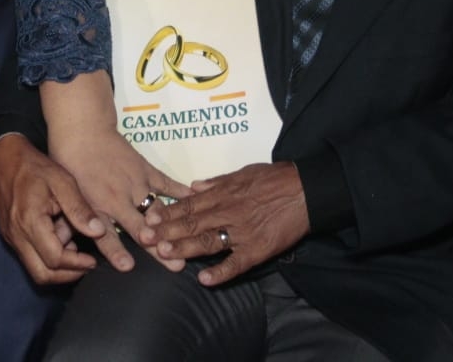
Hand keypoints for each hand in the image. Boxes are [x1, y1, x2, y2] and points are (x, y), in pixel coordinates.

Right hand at [0, 134, 120, 281]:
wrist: (5, 158)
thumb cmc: (35, 167)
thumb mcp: (63, 181)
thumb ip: (80, 209)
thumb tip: (99, 231)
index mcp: (30, 221)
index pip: (55, 259)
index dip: (77, 264)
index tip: (93, 259)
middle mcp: (16, 235)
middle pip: (42, 274)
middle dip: (67, 275)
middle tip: (86, 264)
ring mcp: (11, 237)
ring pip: (35, 270)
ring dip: (57, 268)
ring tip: (75, 251)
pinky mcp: (10, 236)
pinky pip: (29, 258)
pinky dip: (47, 258)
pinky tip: (61, 242)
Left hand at [48, 126, 192, 269]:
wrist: (81, 130)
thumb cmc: (69, 165)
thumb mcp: (66, 196)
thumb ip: (74, 222)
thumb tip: (70, 247)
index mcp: (96, 207)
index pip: (106, 236)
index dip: (116, 253)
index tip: (128, 267)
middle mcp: (118, 199)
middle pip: (141, 229)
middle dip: (159, 248)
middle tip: (177, 265)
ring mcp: (135, 184)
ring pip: (158, 210)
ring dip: (174, 227)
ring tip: (191, 243)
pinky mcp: (146, 170)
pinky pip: (167, 183)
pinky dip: (182, 193)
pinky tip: (197, 202)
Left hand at [139, 162, 309, 285]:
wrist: (307, 190)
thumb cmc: (275, 178)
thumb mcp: (243, 172)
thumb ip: (217, 181)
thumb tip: (194, 186)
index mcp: (223, 193)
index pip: (189, 203)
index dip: (167, 211)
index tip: (148, 216)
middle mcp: (229, 212)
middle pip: (192, 222)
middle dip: (167, 231)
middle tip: (145, 238)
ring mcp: (242, 232)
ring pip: (209, 241)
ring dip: (186, 248)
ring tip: (166, 255)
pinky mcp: (258, 249)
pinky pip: (236, 263)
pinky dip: (221, 272)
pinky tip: (204, 280)